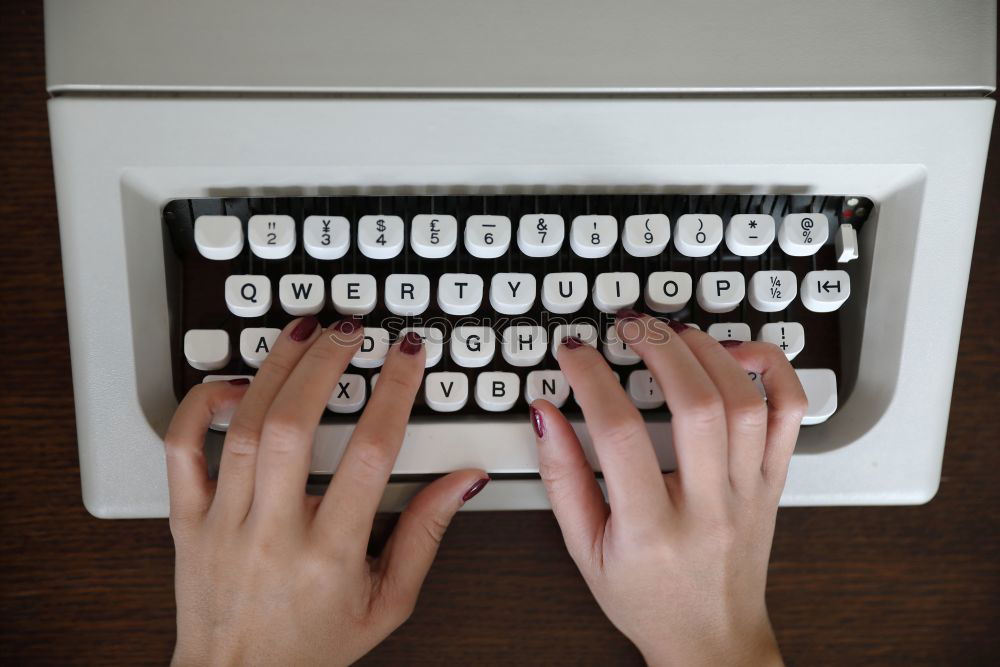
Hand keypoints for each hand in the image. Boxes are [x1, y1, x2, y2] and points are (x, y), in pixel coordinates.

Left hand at [164, 317, 487, 665]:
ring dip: (276, 368)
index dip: (394, 390)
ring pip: (243, 427)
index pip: (371, 454)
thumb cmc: (313, 646)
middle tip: (349, 329)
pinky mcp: (187, 521)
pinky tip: (234, 384)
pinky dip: (201, 406)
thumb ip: (426, 535)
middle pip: (295, 425)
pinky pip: (182, 450)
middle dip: (326, 362)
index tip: (406, 354)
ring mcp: (223, 524)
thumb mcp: (389, 603)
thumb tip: (462, 480)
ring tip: (303, 333)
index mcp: (330, 555)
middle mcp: (273, 533)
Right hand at [530, 312, 806, 666]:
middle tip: (627, 325)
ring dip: (708, 350)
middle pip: (696, 403)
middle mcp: (709, 506)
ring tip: (673, 333)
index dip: (591, 378)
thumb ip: (562, 479)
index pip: (620, 433)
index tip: (574, 352)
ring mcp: (749, 490)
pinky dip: (772, 369)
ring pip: (746, 400)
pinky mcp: (774, 480)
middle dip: (656, 346)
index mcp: (652, 528)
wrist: (713, 638)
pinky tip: (738, 354)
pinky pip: (791, 413)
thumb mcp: (584, 550)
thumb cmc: (648, 599)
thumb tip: (546, 414)